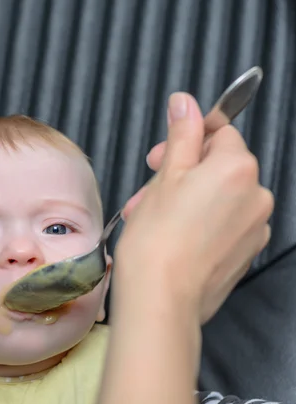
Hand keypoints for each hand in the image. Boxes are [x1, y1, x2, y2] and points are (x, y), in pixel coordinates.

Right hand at [116, 92, 273, 323]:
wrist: (161, 300)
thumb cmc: (157, 240)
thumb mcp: (165, 176)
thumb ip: (182, 135)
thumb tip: (185, 102)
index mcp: (238, 168)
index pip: (221, 134)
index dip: (186, 141)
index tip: (160, 157)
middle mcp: (256, 196)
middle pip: (220, 169)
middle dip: (182, 176)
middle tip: (147, 193)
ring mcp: (254, 229)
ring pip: (219, 200)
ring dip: (187, 202)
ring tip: (152, 220)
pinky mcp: (245, 255)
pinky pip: (224, 228)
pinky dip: (201, 227)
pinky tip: (172, 240)